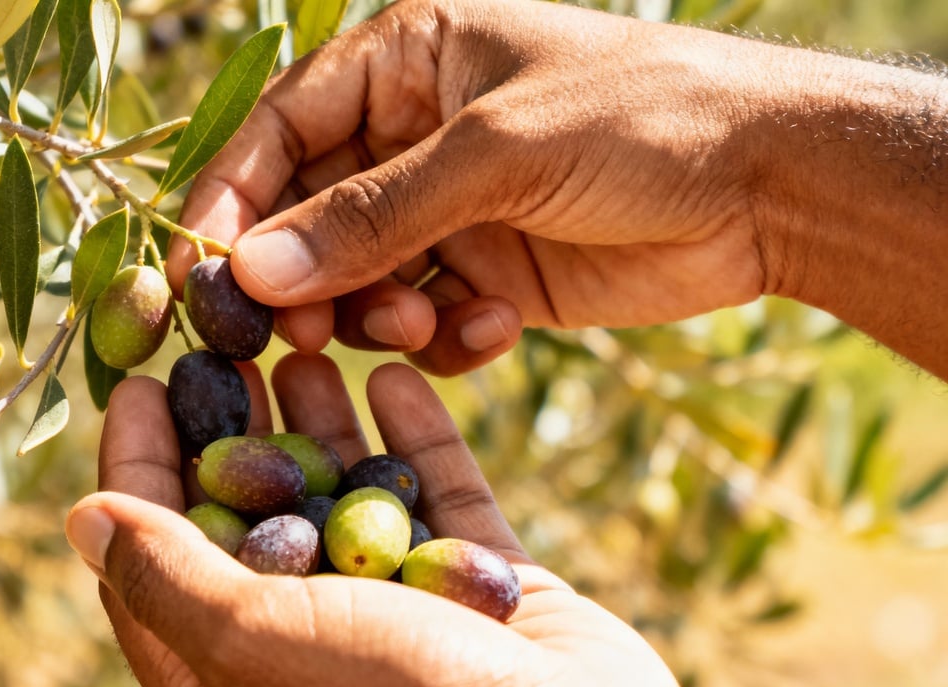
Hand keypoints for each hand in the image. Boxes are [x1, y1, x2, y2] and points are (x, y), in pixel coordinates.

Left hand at [66, 353, 696, 686]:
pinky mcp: (479, 589)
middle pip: (254, 511)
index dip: (141, 466)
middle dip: (236, 422)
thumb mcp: (258, 644)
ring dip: (324, 417)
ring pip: (347, 492)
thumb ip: (169, 578)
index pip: (160, 555)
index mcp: (233, 675)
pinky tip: (393, 375)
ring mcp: (401, 611)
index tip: (137, 382)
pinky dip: (414, 437)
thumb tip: (82, 517)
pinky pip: (438, 496)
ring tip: (304, 338)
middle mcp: (312, 641)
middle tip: (224, 338)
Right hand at [167, 0, 947, 378]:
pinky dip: (441, 338)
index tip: (204, 272)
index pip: (279, 131)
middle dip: (304, 276)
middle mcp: (411, 138)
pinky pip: (421, 321)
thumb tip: (252, 275)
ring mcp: (448, 212)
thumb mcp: (494, 154)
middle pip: (306, 217)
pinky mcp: (485, 277)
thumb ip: (371, 215)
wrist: (767, 186)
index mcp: (402, 63)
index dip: (234, 200)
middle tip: (302, 331)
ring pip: (358, 281)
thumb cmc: (636, 119)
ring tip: (426, 319)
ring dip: (376, 312)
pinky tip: (496, 328)